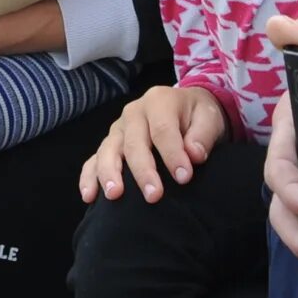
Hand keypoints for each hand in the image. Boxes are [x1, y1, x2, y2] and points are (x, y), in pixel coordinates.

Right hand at [82, 84, 228, 202]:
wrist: (186, 109)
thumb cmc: (197, 116)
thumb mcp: (208, 118)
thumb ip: (203, 135)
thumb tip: (194, 154)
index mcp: (159, 101)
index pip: (163, 130)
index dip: (172, 155)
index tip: (184, 178)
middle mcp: (133, 113)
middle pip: (134, 143)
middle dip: (143, 171)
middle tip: (154, 196)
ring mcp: (118, 129)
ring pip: (108, 150)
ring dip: (109, 173)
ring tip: (114, 195)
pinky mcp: (109, 145)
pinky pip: (93, 160)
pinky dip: (89, 177)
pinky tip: (89, 196)